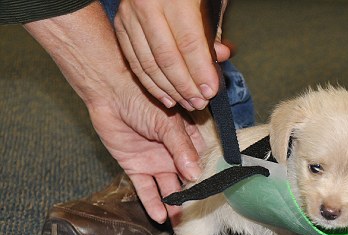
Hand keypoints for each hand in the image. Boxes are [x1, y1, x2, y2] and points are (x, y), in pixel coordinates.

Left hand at [87, 79, 205, 223]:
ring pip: (168, 188)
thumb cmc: (143, 99)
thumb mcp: (169, 124)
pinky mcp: (136, 167)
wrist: (109, 92)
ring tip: (180, 224)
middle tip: (199, 218)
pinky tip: (159, 217)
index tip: (215, 198)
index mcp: (189, 140)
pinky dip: (152, 203)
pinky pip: (146, 189)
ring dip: (174, 206)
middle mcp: (175, 154)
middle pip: (187, 181)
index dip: (209, 180)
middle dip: (193, 199)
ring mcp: (156, 161)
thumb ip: (182, 149)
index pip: (203, 164)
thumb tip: (195, 174)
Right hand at [114, 0, 230, 110]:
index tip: (210, 91)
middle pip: (167, 57)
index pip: (189, 42)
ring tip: (187, 103)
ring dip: (169, 90)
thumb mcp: (208, 1)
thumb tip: (220, 57)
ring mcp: (130, 15)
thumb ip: (213, 29)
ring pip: (148, 63)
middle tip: (199, 103)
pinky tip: (167, 97)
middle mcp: (147, 4)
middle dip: (185, 86)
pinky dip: (151, 83)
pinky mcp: (121, 25)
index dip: (200, 71)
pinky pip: (135, 61)